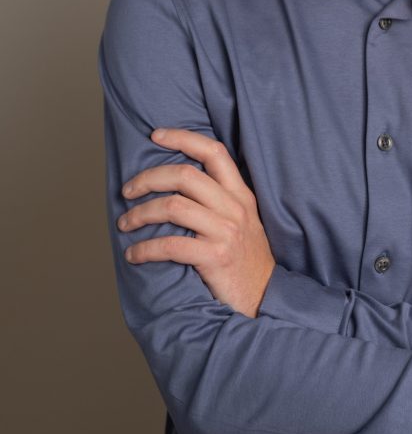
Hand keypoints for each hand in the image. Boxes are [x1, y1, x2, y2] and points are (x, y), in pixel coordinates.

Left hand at [118, 128, 275, 316]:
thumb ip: (218, 201)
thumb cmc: (244, 260)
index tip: (156, 135)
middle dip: (148, 178)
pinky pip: (171, 245)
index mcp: (240, 194)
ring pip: (173, 207)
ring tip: (125, 224)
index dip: (183, 138)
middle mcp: (235, 207)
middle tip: (128, 191)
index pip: (213, 151)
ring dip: (140, 214)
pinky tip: (134, 254)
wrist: (264, 298)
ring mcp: (226, 232)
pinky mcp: (216, 258)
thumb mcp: (242, 221)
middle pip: (185, 175)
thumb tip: (175, 186)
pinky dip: (145, 248)